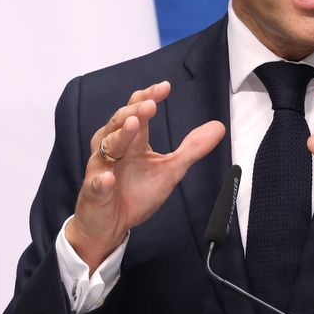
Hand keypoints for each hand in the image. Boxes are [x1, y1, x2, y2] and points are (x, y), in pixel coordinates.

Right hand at [68, 81, 224, 269]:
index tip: (165, 87)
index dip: (149, 98)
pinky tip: (108, 178)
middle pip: (120, 123)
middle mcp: (114, 149)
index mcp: (133, 141)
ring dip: (120, 136)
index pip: (138, 112)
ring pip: (106, 147)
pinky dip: (102, 181)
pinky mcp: (95, 192)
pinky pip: (96, 184)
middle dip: (135, 112)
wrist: (110, 225)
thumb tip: (218, 127)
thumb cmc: (135, 194)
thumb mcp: (170, 170)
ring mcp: (102, 169)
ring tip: (134, 125)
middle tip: (150, 105)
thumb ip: (192, 149)